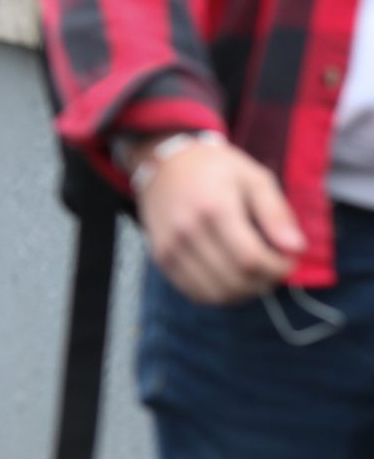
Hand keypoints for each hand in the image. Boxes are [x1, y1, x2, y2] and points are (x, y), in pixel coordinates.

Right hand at [132, 135, 302, 304]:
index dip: (277, 268)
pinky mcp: (161, 258)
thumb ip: (276, 213)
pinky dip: (220, 294)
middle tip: (274, 268)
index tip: (289, 260)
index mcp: (214, 209)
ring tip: (255, 276)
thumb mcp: (255, 178)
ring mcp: (170, 248)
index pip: (251, 259)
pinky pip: (195, 293)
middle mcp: (187, 232)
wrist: (163, 164)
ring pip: (216, 293)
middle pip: (235, 280)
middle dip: (265, 282)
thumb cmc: (216, 169)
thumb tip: (297, 248)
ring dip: (244, 293)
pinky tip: (232, 278)